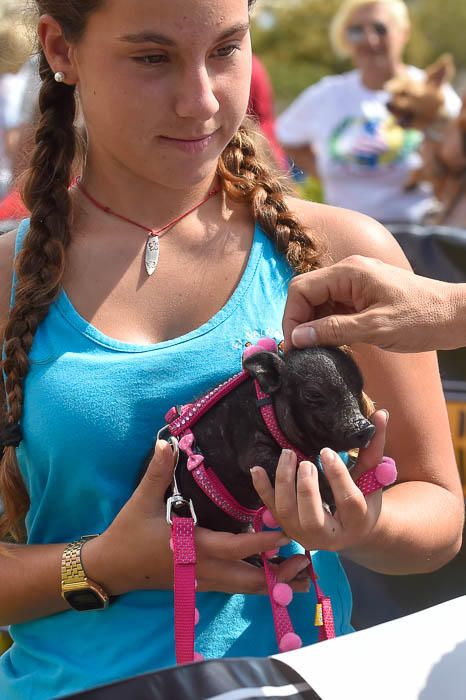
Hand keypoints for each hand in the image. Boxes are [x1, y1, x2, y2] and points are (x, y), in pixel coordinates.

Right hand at [84, 441, 310, 595]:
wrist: (111, 568)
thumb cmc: (128, 534)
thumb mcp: (141, 500)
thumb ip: (158, 471)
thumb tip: (168, 442)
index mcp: (193, 546)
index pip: (236, 547)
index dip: (262, 542)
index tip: (286, 533)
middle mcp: (202, 568)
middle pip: (248, 580)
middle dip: (278, 574)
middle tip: (305, 563)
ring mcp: (200, 580)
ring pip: (243, 588)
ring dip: (270, 583)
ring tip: (297, 575)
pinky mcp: (197, 584)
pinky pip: (232, 587)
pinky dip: (254, 584)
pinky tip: (269, 577)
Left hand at [250, 410, 387, 552]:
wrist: (353, 529)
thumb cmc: (365, 497)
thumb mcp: (373, 476)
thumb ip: (374, 447)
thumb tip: (381, 414)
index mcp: (358, 521)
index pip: (348, 502)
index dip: (337, 476)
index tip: (326, 452)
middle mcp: (330, 536)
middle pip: (313, 518)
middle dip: (306, 489)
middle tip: (305, 462)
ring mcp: (305, 535)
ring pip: (288, 515)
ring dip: (284, 484)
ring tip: (287, 455)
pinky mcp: (288, 528)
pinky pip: (271, 509)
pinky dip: (262, 489)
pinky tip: (256, 468)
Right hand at [283, 255, 463, 352]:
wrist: (457, 316)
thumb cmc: (422, 318)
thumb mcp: (375, 329)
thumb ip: (334, 331)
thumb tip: (297, 338)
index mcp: (349, 272)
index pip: (301, 289)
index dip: (291, 317)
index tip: (294, 346)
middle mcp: (349, 272)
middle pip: (307, 294)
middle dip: (300, 322)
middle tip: (303, 351)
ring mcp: (357, 283)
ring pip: (320, 302)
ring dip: (315, 325)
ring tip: (319, 349)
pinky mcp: (364, 295)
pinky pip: (336, 307)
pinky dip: (330, 325)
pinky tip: (335, 343)